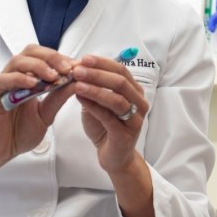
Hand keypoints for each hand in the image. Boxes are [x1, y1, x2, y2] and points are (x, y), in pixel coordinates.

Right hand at [0, 44, 74, 171]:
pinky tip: (33, 85)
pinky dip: (19, 78)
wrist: (0, 153)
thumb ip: (59, 97)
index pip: (46, 57)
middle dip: (52, 56)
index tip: (78, 66)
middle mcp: (17, 77)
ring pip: (18, 61)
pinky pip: (3, 80)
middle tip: (67, 68)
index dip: (62, 58)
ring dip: (38, 65)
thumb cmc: (21, 133)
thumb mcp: (48, 113)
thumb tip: (77, 81)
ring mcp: (5, 85)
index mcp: (31, 78)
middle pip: (31, 51)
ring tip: (53, 76)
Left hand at [72, 54, 147, 174]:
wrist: (115, 157)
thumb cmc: (107, 127)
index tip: (85, 58)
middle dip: (97, 74)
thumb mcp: (100, 103)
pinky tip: (80, 100)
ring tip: (77, 84)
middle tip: (78, 70)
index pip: (121, 70)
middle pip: (120, 82)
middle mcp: (139, 103)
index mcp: (135, 91)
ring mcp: (134, 119)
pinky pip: (109, 117)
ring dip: (95, 89)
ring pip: (116, 99)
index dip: (103, 63)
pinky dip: (94, 106)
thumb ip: (94, 88)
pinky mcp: (125, 135)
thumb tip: (78, 69)